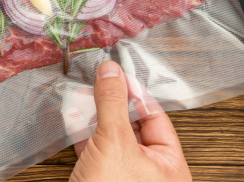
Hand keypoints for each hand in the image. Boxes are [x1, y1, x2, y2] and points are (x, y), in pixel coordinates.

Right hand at [70, 61, 191, 181]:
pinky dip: (83, 134)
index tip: (116, 73)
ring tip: (82, 96)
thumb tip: (111, 72)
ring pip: (111, 137)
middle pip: (132, 125)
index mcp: (170, 167)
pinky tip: (73, 118)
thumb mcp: (113, 142)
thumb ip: (112, 103)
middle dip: (111, 103)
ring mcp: (125, 178)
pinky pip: (95, 151)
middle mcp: (151, 173)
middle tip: (98, 82)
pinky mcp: (101, 181)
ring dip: (94, 116)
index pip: (156, 117)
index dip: (135, 92)